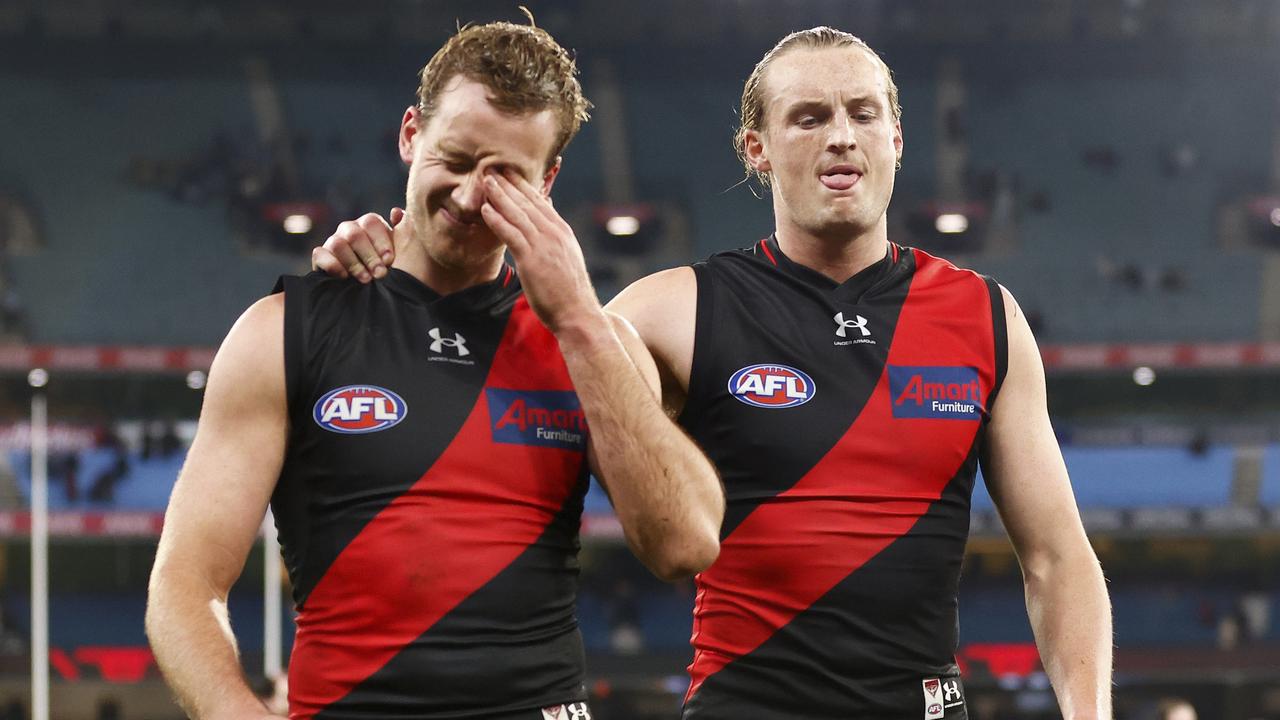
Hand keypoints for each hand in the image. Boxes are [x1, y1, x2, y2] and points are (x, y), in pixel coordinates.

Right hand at [311, 208, 402, 281]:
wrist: (385, 303)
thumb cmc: (402, 276)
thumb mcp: (410, 252)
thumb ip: (405, 230)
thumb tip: (396, 211)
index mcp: (372, 227)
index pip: (371, 222)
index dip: (380, 241)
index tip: (390, 260)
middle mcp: (351, 231)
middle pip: (354, 234)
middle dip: (369, 256)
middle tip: (380, 274)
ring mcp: (335, 244)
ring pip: (337, 244)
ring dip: (353, 264)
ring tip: (366, 280)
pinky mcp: (321, 259)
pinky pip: (320, 254)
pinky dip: (332, 265)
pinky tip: (345, 277)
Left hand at [481, 171, 601, 332]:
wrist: (577, 313)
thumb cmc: (569, 290)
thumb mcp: (566, 256)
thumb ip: (556, 235)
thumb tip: (549, 211)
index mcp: (562, 232)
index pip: (541, 202)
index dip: (523, 185)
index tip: (509, 171)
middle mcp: (554, 233)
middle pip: (528, 202)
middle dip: (509, 183)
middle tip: (492, 166)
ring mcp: (544, 245)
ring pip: (519, 214)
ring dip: (500, 195)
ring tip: (485, 180)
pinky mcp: (532, 259)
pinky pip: (512, 234)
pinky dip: (498, 220)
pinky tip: (486, 209)